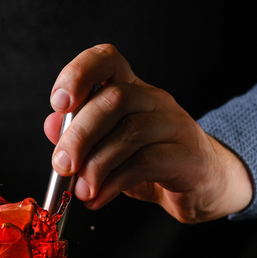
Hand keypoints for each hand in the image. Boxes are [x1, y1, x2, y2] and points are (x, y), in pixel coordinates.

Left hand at [44, 44, 252, 222]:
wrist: (206, 186)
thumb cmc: (154, 163)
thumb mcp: (111, 148)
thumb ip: (82, 136)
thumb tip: (49, 126)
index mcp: (132, 89)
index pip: (107, 59)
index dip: (78, 73)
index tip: (58, 103)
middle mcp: (155, 100)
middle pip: (114, 99)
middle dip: (79, 134)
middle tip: (62, 166)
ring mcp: (175, 125)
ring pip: (131, 131)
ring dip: (96, 164)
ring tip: (81, 191)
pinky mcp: (187, 157)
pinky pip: (147, 162)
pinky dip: (115, 183)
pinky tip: (99, 198)